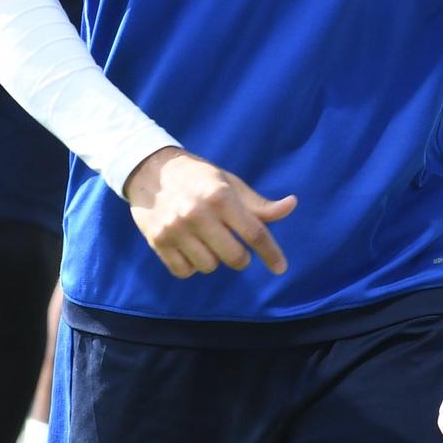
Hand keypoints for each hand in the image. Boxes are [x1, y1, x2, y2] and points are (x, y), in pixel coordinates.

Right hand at [123, 146, 296, 278]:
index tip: (281, 268)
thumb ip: (258, 204)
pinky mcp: (158, 242)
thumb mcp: (230, 183)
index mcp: (221, 196)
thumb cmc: (199, 177)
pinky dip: (191, 266)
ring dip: (213, 259)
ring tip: (207, 241)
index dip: (271, 253)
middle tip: (234, 246)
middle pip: (234, 257)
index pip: (254, 233)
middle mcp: (198, 214)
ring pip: (209, 267)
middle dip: (240, 257)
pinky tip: (190, 248)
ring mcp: (176, 229)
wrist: (150, 170)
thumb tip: (291, 205)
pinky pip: (184, 271)